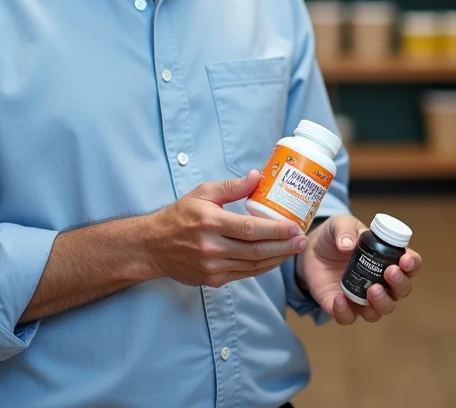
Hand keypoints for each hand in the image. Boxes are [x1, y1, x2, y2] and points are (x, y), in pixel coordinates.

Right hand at [146, 171, 307, 287]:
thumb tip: (258, 176)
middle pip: (255, 250)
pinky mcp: (212, 279)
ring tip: (294, 248)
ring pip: (253, 265)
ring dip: (277, 258)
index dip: (275, 230)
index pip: (249, 229)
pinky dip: (263, 267)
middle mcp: (211, 247)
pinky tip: (276, 258)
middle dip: (284, 246)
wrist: (153, 246)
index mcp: (210, 222)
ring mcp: (212, 266)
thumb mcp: (202, 193)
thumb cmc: (180, 215)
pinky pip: (244, 274)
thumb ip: (231, 186)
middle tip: (302, 240)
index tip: (294, 226)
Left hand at [296, 214, 421, 324]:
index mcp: (387, 258)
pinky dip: (346, 312)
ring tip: (372, 289)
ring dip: (381, 303)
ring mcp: (363, 297)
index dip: (412, 264)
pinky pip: (349, 317)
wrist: (311, 250)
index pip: (410, 265)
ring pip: (382, 310)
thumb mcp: (340, 224)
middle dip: (400, 284)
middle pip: (401, 291)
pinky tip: (339, 299)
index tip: (405, 260)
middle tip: (390, 272)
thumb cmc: (335, 236)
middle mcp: (381, 281)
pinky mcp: (343, 307)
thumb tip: (347, 244)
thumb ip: (344, 230)